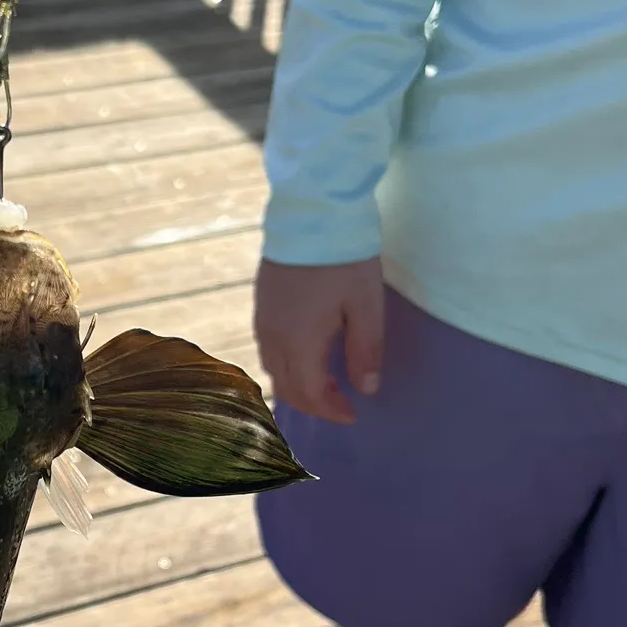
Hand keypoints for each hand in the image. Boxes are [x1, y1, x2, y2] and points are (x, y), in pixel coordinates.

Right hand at [253, 257, 383, 424]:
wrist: (312, 213)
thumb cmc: (344, 259)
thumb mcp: (366, 306)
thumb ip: (365, 351)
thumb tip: (366, 389)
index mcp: (299, 340)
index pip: (308, 393)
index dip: (329, 410)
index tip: (353, 413)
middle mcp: (273, 336)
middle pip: (285, 386)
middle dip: (313, 401)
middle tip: (342, 401)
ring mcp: (262, 319)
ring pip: (273, 368)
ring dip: (298, 383)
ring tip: (327, 378)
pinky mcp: (260, 304)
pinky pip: (267, 347)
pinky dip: (287, 363)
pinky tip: (308, 352)